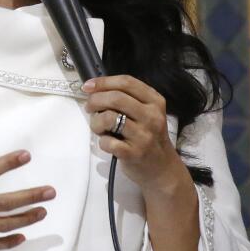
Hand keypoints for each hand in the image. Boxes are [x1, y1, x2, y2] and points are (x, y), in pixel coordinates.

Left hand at [82, 75, 188, 195]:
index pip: (126, 82)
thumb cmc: (148, 137)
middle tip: (89, 108)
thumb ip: (127, 99)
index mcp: (155, 101)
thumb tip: (95, 89)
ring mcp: (144, 136)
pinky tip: (107, 143)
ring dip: (96, 122)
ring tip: (98, 128)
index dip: (103, 82)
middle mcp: (152, 116)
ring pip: (109, 117)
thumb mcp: (146, 113)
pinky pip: (108, 142)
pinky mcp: (134, 153)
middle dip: (95, 100)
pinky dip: (102, 141)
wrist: (162, 169)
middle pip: (116, 97)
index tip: (88, 86)